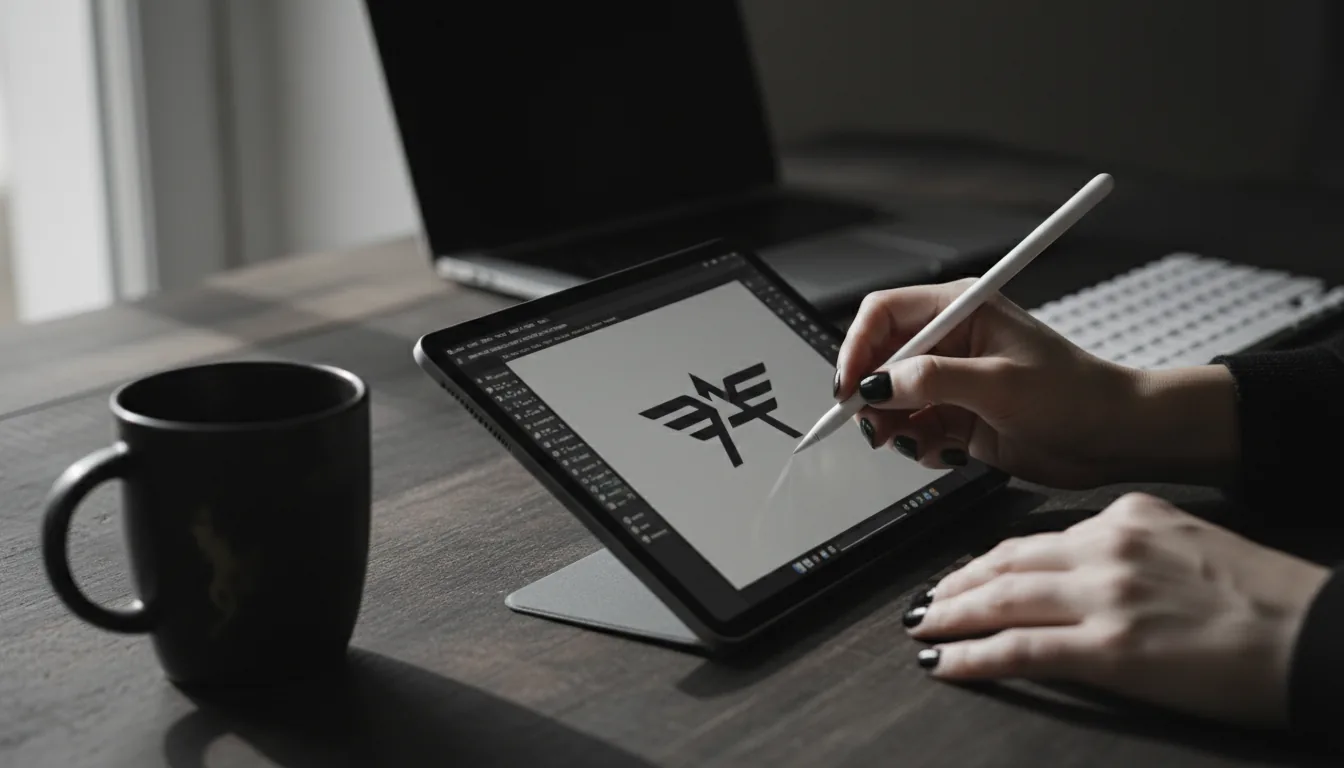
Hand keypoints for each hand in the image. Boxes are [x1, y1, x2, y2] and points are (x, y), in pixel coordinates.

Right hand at [834, 280, 1238, 488]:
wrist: (1114, 438)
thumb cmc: (1076, 396)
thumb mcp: (999, 384)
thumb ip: (932, 381)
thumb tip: (877, 385)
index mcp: (961, 310)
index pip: (884, 314)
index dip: (858, 347)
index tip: (851, 387)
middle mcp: (950, 341)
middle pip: (879, 359)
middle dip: (871, 395)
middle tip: (874, 425)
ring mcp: (952, 380)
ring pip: (891, 399)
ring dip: (893, 425)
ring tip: (916, 443)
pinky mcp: (957, 415)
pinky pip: (913, 428)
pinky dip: (918, 445)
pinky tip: (946, 451)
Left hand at [905, 493, 1329, 727]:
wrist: (1317, 633)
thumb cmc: (1267, 599)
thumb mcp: (1189, 543)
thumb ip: (1131, 547)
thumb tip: (1083, 568)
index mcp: (1129, 517)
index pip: (1036, 538)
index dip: (987, 561)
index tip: (963, 574)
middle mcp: (1108, 546)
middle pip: (1006, 563)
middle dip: (955, 585)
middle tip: (924, 603)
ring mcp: (1105, 596)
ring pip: (1001, 600)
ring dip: (950, 616)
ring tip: (922, 629)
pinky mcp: (1109, 649)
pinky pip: (1019, 648)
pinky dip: (972, 656)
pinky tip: (946, 663)